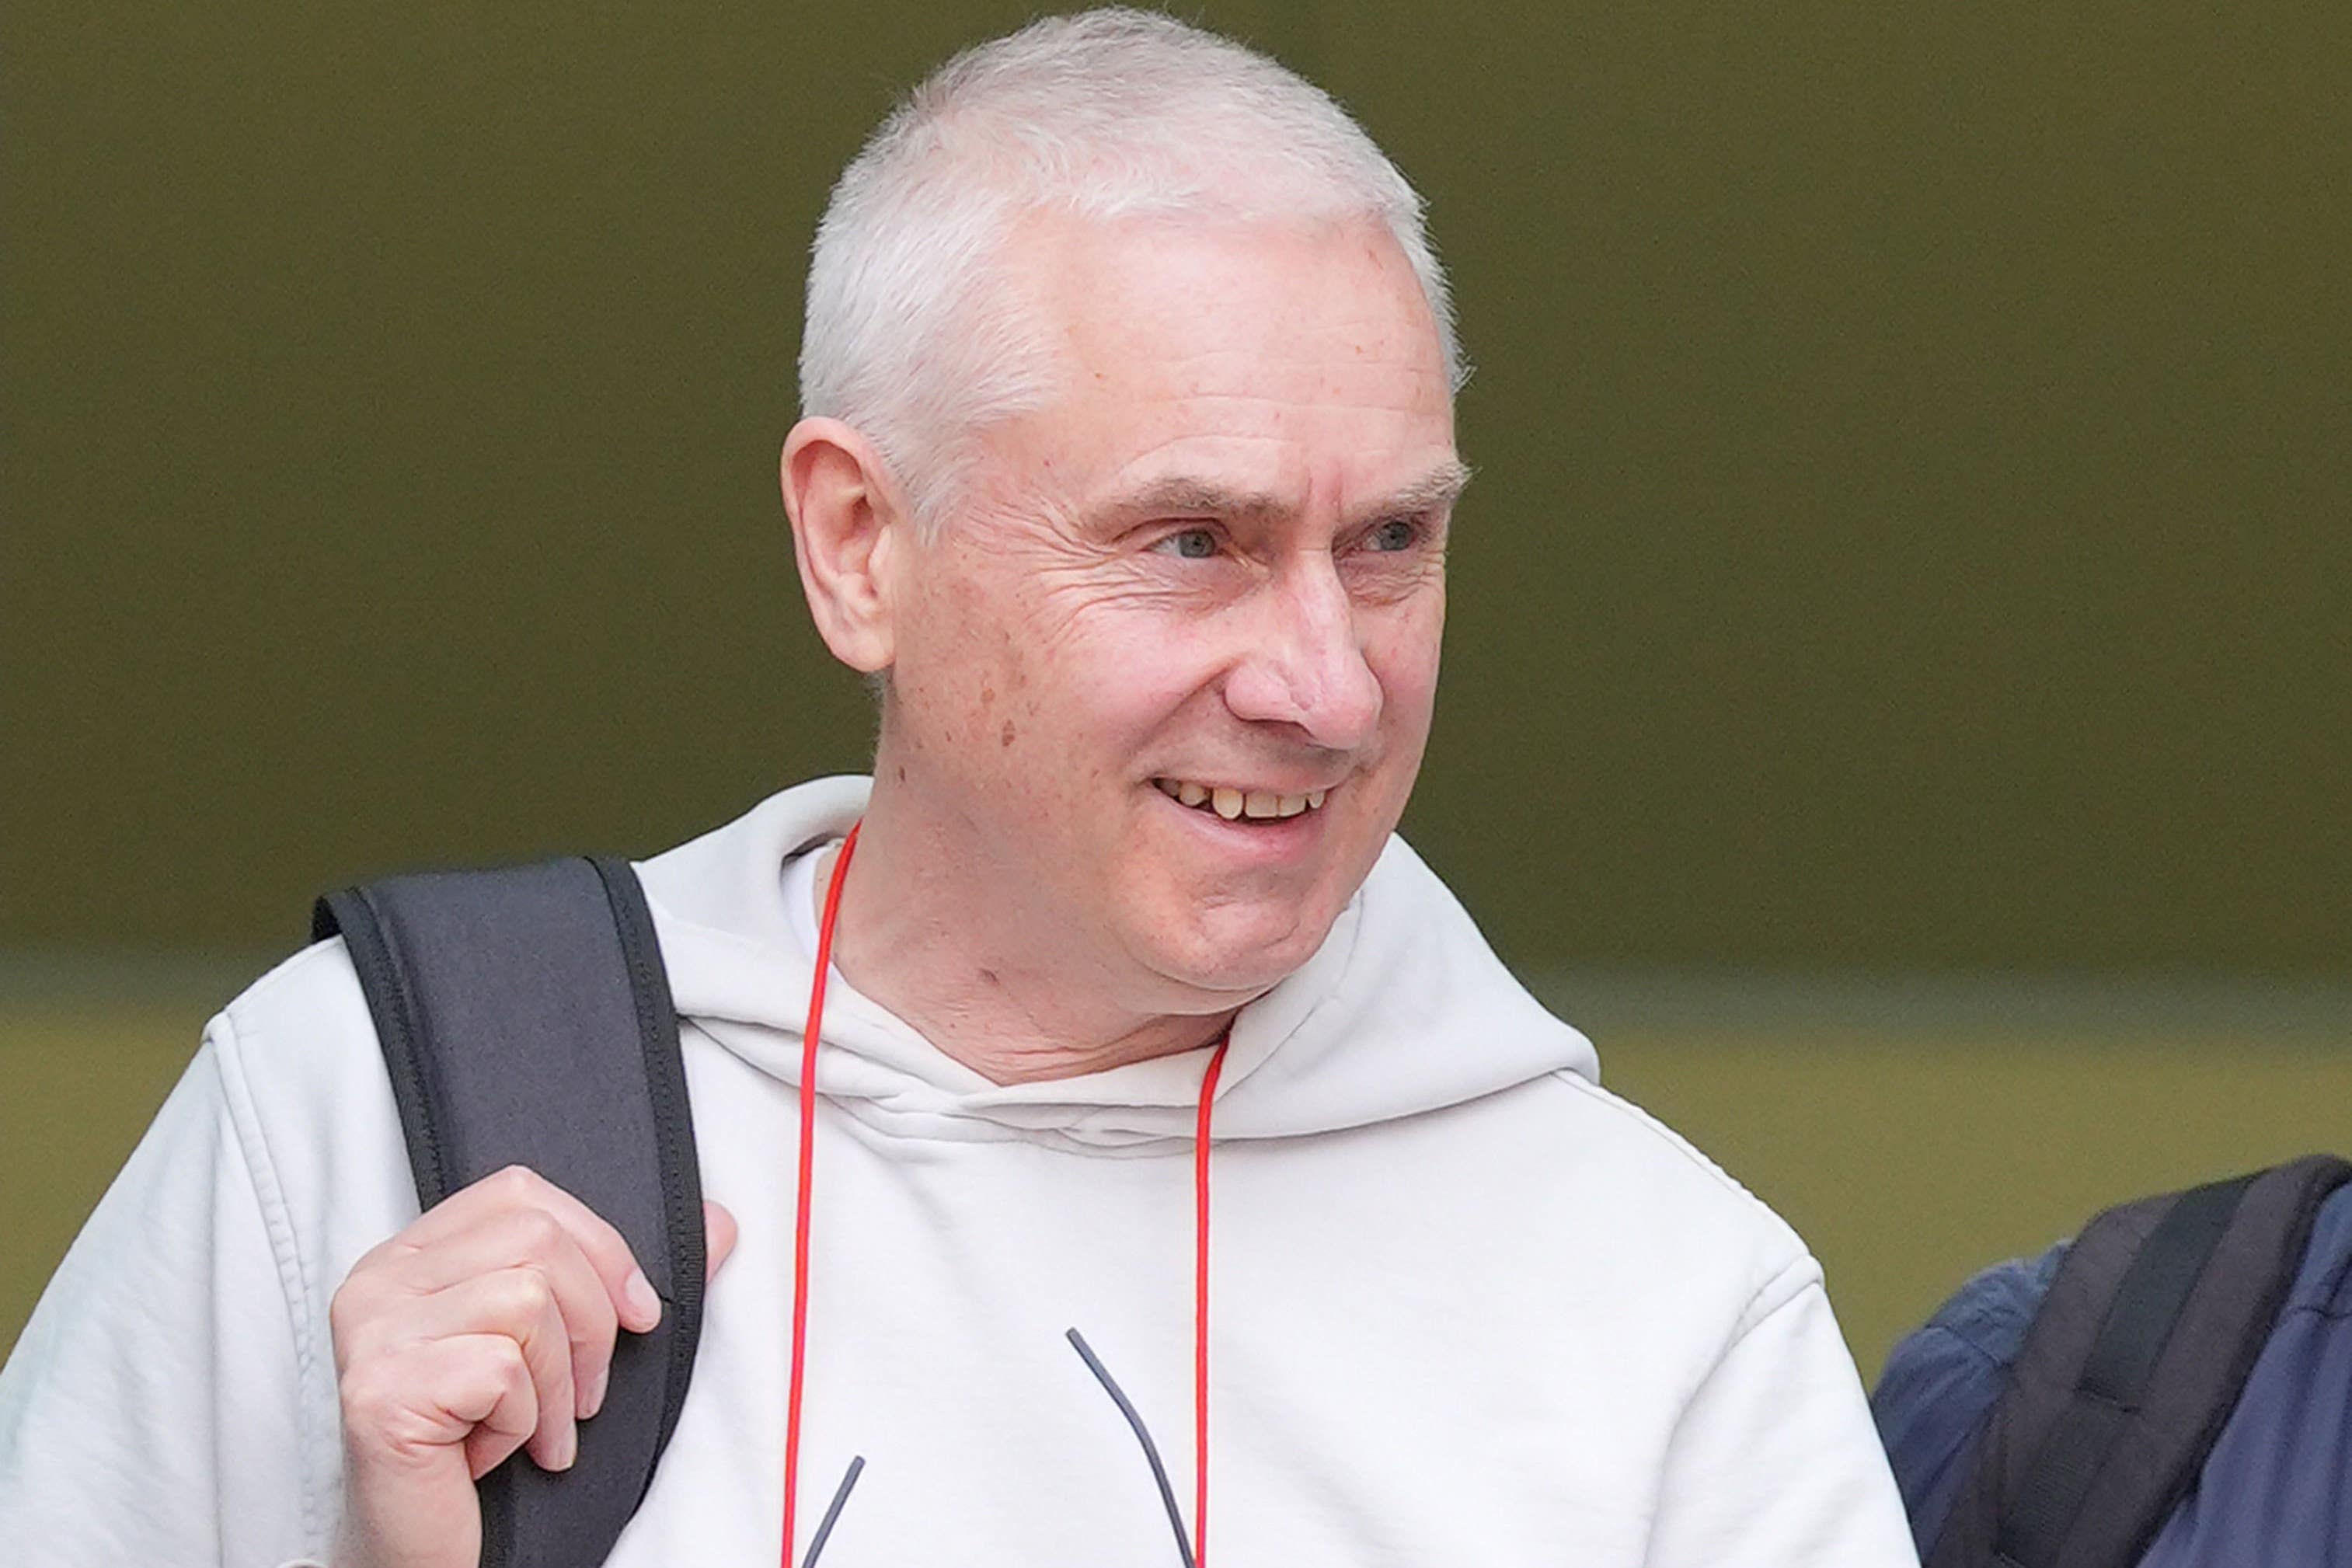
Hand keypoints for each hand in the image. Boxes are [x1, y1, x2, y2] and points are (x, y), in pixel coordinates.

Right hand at [327, 1164, 738, 1567]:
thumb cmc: (490, 1445)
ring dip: (559, 1384)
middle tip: (588, 1397)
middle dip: (593, 1322)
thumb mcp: (560, 1350)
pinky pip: (499, 1370)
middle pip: (535, 1238)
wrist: (423, 1553)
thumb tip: (720, 1223)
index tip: (638, 1312)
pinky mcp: (379, 1392)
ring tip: (542, 1432)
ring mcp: (371, 1334)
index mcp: (413, 1256)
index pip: (519, 1193)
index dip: (599, 1244)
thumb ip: (625, 1279)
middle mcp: (378, 1282)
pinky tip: (497, 1455)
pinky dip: (522, 1422)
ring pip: (526, 1299)